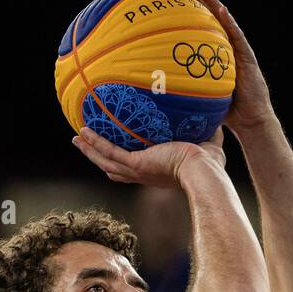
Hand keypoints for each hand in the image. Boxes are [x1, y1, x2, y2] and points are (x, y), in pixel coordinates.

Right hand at [72, 125, 223, 188]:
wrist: (203, 171)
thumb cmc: (209, 164)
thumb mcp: (208, 145)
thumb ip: (208, 132)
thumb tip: (215, 117)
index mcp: (156, 172)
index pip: (133, 168)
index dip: (122, 161)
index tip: (114, 151)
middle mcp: (143, 174)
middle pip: (112, 168)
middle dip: (97, 157)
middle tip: (84, 144)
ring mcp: (137, 170)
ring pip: (105, 161)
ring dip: (89, 150)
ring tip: (76, 138)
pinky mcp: (136, 163)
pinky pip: (109, 152)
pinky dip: (95, 143)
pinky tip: (84, 131)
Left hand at [181, 0, 274, 133]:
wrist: (250, 120)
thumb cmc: (225, 112)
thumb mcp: (199, 97)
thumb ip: (184, 90)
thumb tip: (156, 95)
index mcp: (212, 56)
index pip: (197, 32)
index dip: (185, 17)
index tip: (170, 4)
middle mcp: (225, 50)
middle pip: (209, 20)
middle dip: (196, 2)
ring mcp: (237, 51)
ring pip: (223, 22)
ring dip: (212, 4)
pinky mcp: (247, 56)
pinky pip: (238, 36)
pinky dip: (230, 22)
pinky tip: (222, 9)